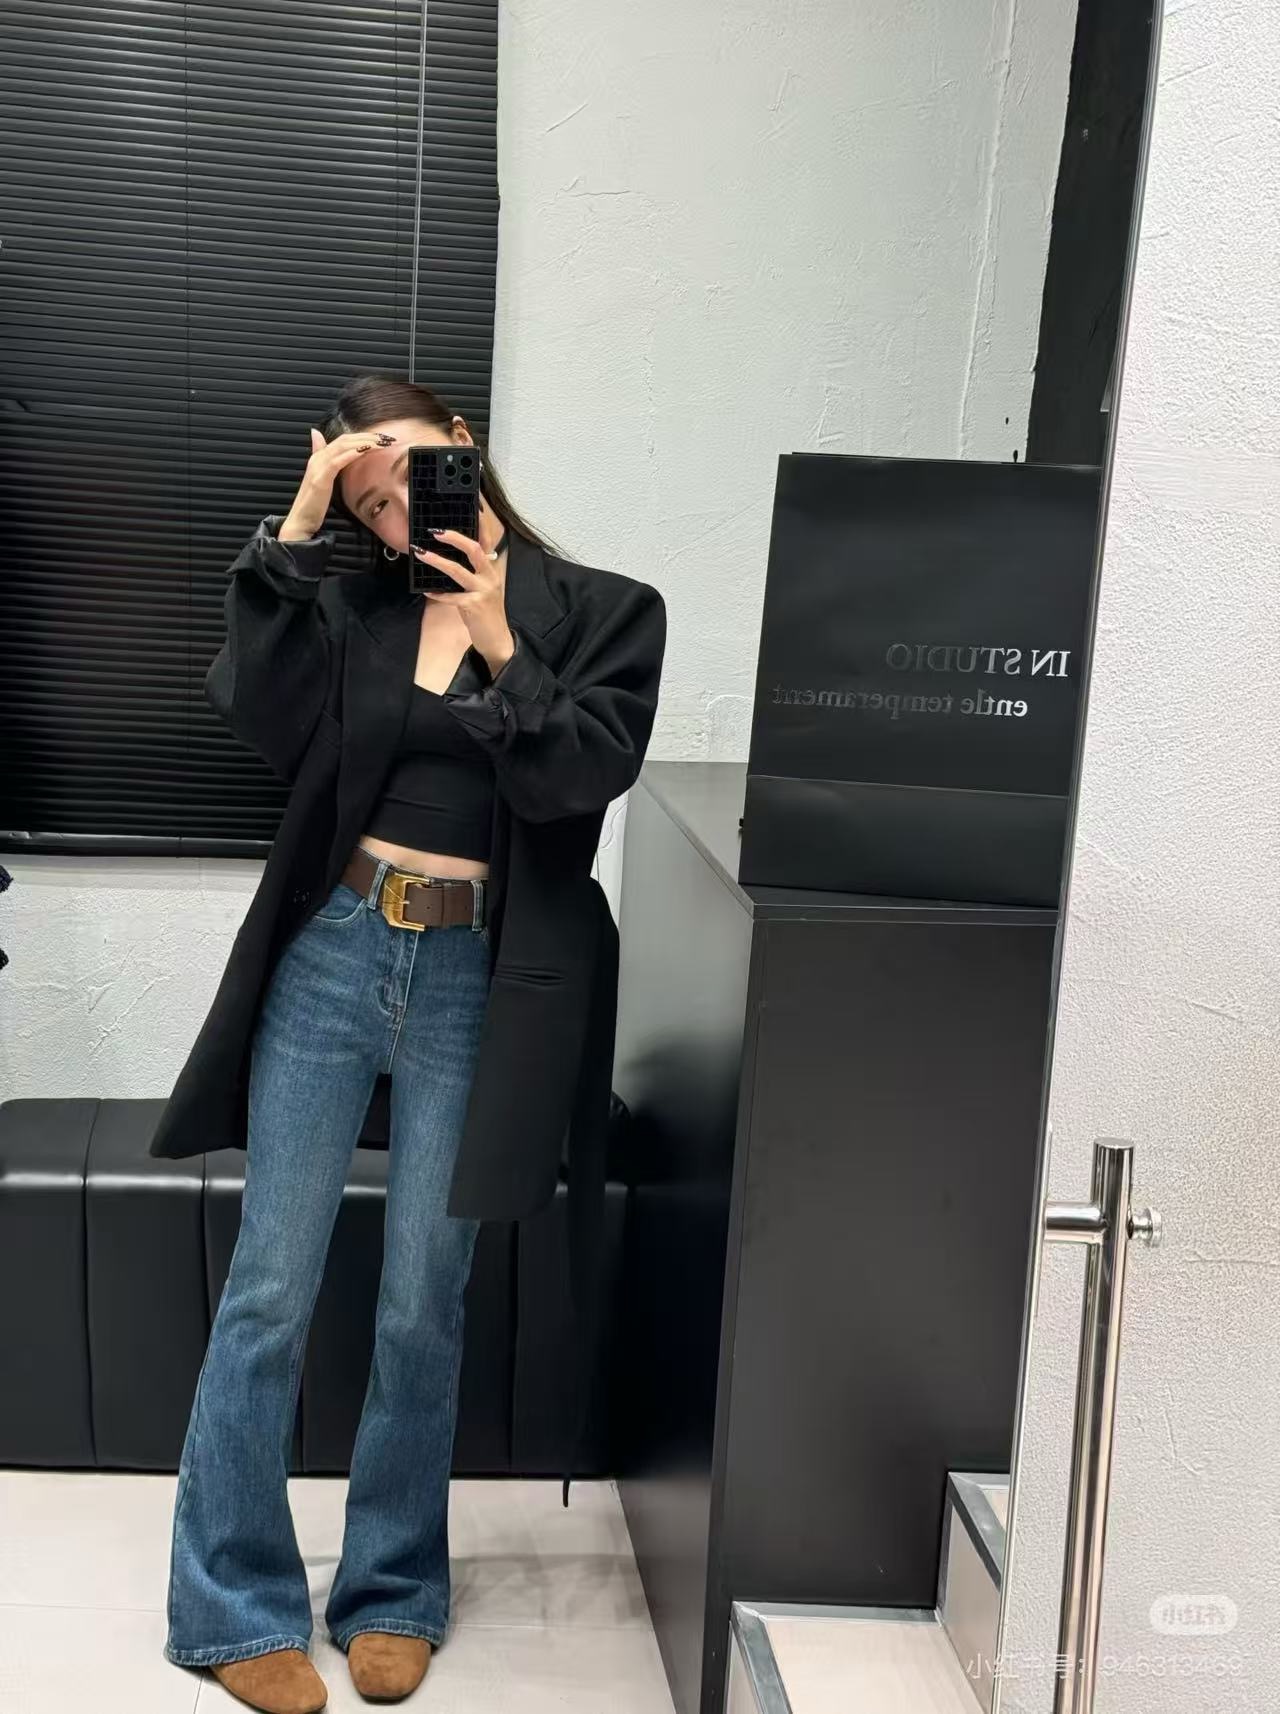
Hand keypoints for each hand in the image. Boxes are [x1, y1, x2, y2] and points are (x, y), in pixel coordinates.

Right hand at [278, 427, 396, 540]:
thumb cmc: (314, 505)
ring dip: (364, 442)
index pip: (343, 440)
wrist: (301, 520)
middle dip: (367, 436)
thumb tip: (333, 456)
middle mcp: (318, 458)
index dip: (362, 436)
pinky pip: (338, 461)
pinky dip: (352, 453)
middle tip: (386, 438)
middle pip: (345, 439)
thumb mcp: (324, 482)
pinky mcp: (321, 478)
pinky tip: (365, 450)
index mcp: (319, 458)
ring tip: (381, 443)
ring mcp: (318, 467)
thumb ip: (330, 465)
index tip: (381, 439)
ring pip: (343, 446)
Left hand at [411, 500, 514, 672]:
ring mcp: (483, 591)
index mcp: (491, 568)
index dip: (479, 519)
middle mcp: (490, 576)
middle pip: (475, 549)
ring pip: (459, 571)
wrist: (497, 639)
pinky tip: (426, 590)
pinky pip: (452, 597)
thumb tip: (449, 553)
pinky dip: (438, 593)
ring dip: (437, 561)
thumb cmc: (486, 611)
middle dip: (455, 537)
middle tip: (435, 530)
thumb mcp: (482, 586)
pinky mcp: (474, 607)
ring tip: (421, 553)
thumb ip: (471, 570)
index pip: (487, 538)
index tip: (471, 502)